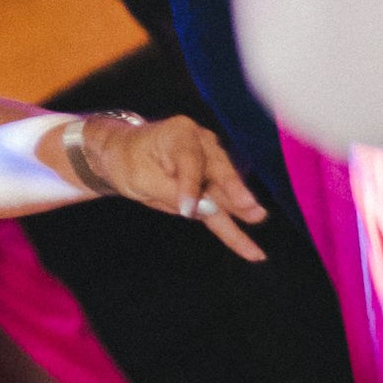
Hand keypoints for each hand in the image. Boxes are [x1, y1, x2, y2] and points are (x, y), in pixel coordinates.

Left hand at [61, 112, 265, 263]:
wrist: (124, 156)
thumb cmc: (129, 161)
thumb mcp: (140, 177)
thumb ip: (173, 192)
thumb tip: (209, 209)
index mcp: (181, 133)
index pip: (190, 161)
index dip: (190, 187)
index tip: (187, 211)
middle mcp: (203, 145)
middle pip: (219, 172)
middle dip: (235, 192)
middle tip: (251, 208)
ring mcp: (210, 166)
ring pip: (225, 194)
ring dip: (241, 212)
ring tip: (259, 220)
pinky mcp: (210, 188)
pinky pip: (222, 210)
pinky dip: (234, 229)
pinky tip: (251, 249)